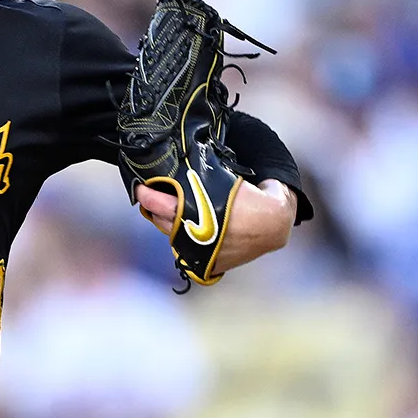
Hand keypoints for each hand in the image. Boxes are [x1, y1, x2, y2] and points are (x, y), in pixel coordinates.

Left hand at [134, 177, 298, 275]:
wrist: (277, 226)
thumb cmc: (256, 198)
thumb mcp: (231, 181)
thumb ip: (209, 175)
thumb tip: (192, 153)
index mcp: (204, 213)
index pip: (164, 204)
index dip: (149, 196)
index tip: (140, 187)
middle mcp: (200, 236)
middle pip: (164, 222)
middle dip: (153, 208)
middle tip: (145, 194)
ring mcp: (203, 252)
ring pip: (173, 237)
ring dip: (165, 223)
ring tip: (160, 209)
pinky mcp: (210, 264)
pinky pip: (187, 251)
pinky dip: (182, 238)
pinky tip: (179, 226)